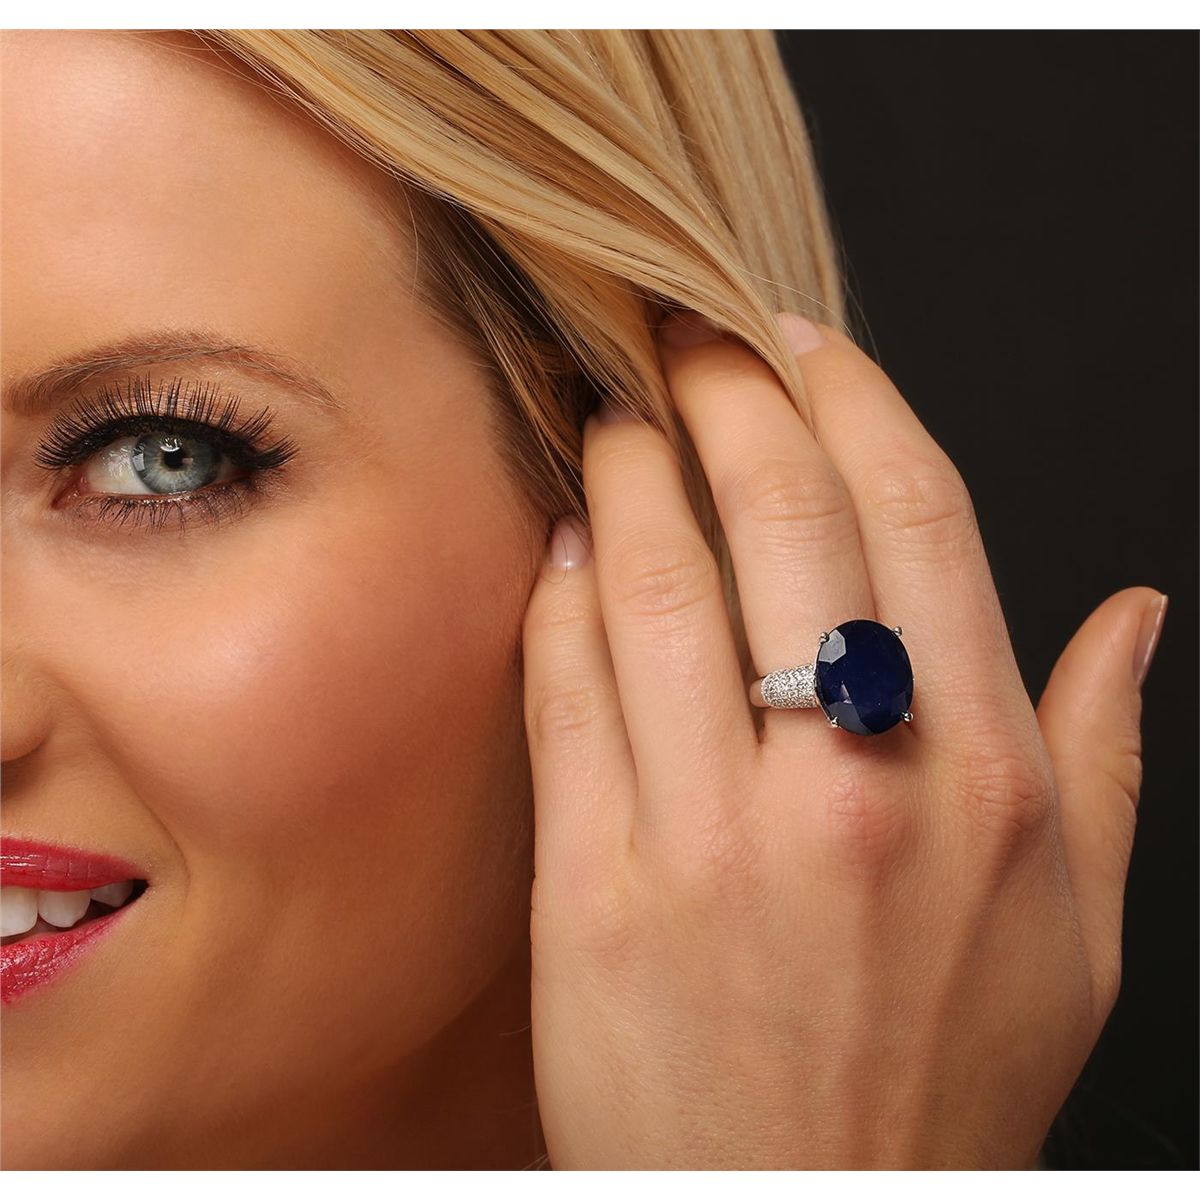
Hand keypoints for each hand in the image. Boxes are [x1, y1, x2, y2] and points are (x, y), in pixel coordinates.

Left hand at [521, 310, 1165, 1168]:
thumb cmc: (939, 1081)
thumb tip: (1135, 617)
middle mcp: (854, 792)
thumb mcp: (1078, 933)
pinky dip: (559, 598)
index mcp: (984, 784)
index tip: (804, 339)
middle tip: (687, 338)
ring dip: (627, 472)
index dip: (851, 397)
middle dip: (727, 393)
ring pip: (656, 587)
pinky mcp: (596, 893)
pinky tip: (563, 548)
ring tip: (613, 417)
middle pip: (782, 518)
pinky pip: (567, 695)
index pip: (917, 517)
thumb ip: (1105, 757)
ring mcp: (713, 841)